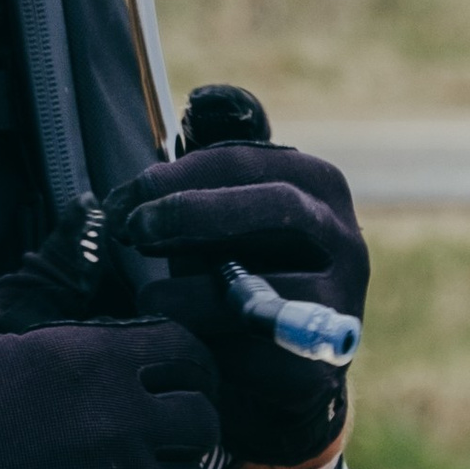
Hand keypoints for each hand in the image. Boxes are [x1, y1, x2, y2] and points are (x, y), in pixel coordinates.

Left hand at [111, 144, 366, 467]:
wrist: (269, 371)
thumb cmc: (235, 272)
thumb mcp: (222, 214)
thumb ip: (213, 166)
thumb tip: (206, 97)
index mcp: (316, 185)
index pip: (245, 160)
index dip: (178, 175)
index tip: (126, 196)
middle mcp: (343, 236)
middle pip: (273, 205)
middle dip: (192, 212)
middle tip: (132, 229)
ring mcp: (341, 300)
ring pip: (266, 283)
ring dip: (191, 290)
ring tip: (147, 296)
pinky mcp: (322, 362)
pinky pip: (257, 351)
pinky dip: (210, 344)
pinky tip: (179, 341)